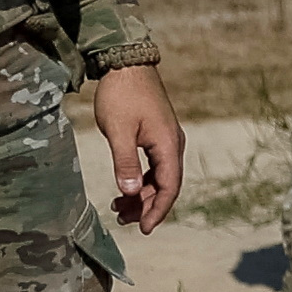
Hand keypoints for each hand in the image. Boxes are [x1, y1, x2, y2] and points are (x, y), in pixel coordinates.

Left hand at [86, 62, 185, 229]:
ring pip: (160, 176)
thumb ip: (125, 162)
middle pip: (166, 185)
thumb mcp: (118, 130)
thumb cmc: (121, 95)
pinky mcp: (158, 134)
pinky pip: (155, 165)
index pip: (169, 187)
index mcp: (168, 145)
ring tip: (120, 207)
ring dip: (143, 194)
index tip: (143, 228)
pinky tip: (126, 185)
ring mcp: (167, 139)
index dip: (157, 210)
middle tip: (123, 220)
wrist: (127, 63)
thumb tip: (132, 192)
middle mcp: (173, 145)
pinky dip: (142, 179)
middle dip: (147, 206)